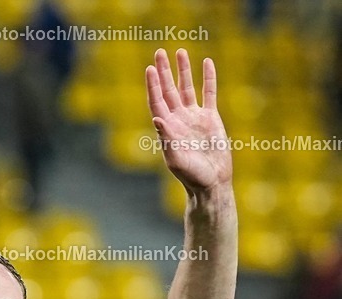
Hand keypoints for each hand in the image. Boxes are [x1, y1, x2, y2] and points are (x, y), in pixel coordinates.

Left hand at [146, 48, 231, 194]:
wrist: (212, 182)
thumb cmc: (191, 175)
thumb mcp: (175, 159)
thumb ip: (166, 138)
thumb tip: (157, 117)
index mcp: (168, 129)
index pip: (157, 101)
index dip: (153, 85)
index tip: (150, 68)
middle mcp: (179, 120)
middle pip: (169, 90)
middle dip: (163, 72)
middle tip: (159, 52)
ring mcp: (195, 118)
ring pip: (187, 88)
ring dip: (183, 71)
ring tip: (180, 52)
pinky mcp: (211, 118)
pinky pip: (209, 93)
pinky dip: (208, 78)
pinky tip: (207, 63)